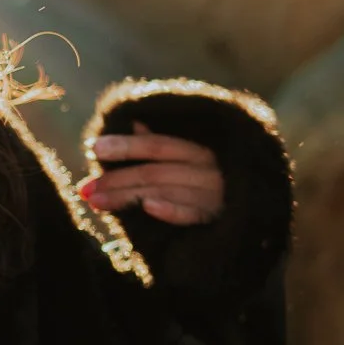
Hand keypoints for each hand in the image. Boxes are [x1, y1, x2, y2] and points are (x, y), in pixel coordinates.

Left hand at [78, 121, 224, 225]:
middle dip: (116, 179)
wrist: (258, 217)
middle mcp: (208, 170)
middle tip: (84, 188)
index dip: (126, 146)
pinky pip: (193, 214)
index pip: (158, 145)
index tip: (94, 148)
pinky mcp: (219, 221)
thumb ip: (162, 145)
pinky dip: (172, 210)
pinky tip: (147, 208)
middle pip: (155, 171)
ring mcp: (215, 195)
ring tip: (96, 202)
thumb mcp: (192, 160)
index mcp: (199, 151)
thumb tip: (135, 123)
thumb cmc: (216, 185)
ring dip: (127, 196)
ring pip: (164, 192)